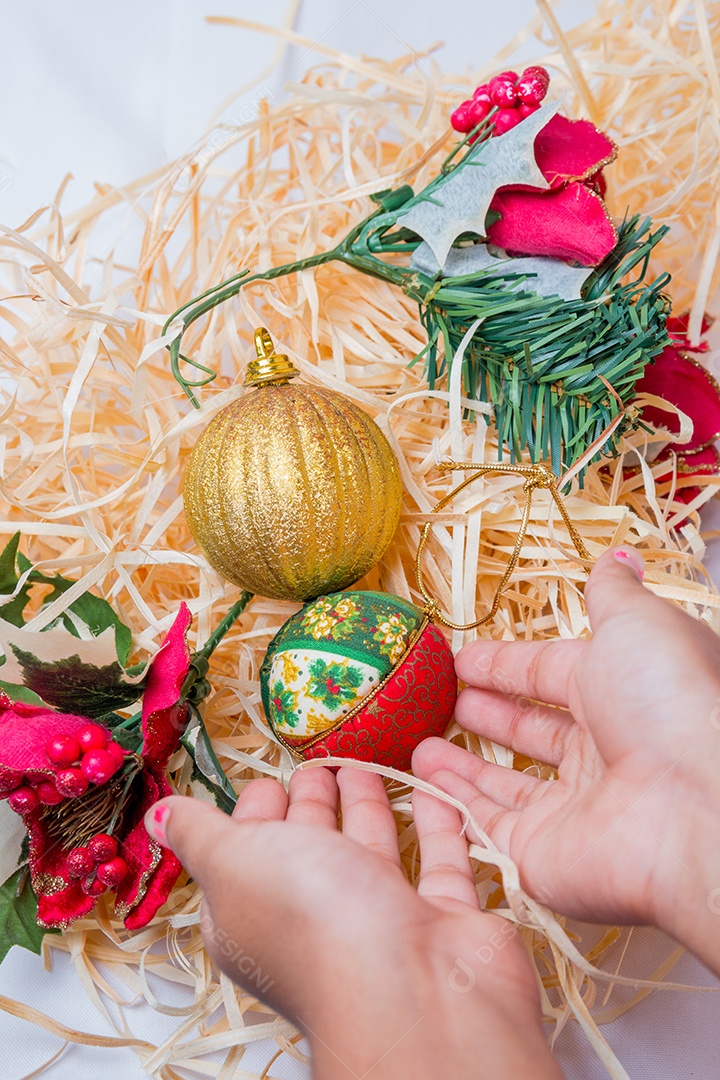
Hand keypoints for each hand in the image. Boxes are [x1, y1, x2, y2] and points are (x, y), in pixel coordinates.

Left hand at [146, 768, 561, 1079]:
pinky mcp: (438, 917)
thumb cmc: (310, 919)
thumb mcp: (233, 862)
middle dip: (309, 805)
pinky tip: (429, 785)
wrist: (414, 992)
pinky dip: (434, 821)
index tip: (265, 778)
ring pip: (370, 852)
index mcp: (254, 913)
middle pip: (309, 852)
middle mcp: (315, 921)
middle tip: (318, 760)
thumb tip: (159, 817)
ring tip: (363, 763)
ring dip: (365, 806)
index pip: (245, 856)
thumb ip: (199, 834)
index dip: (251, 816)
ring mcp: (379, 921)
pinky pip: (437, 858)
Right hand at [413, 546, 719, 974]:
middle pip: (529, 731)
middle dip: (485, 713)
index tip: (459, 659)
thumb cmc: (669, 701)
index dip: (502, 664)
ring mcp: (570, 809)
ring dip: (460, 763)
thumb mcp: (638, 625)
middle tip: (441, 700)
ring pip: (504, 783)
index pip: (546, 673)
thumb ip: (613, 594)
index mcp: (617, 692)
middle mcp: (598, 752)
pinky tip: (421, 776)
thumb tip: (617, 556)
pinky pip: (486, 826)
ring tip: (419, 741)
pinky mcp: (541, 856)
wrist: (695, 807)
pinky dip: (453, 803)